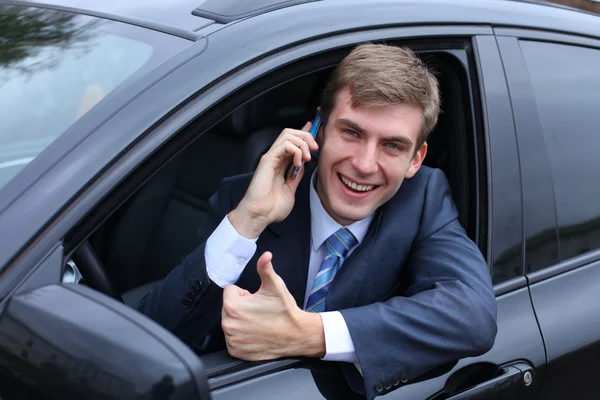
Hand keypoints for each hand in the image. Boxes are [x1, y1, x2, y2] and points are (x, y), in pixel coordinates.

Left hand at [221, 252, 325, 360]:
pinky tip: (256, 333)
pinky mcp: (236, 351)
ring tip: (258, 322)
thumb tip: (265, 256)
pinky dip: (242, 337)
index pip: (230, 291)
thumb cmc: (285, 311)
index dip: (244, 294)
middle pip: (228, 307)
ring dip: (241, 322)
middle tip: (258, 311)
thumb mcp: (275, 285)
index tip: (255, 300)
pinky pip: (233, 339)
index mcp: (233, 306)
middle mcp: (229, 324)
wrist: (296, 334)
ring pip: (230, 323)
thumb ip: (265, 268)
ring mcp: (232, 339)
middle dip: (241, 307)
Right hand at [228, 122, 318, 237]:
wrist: (261, 215)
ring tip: (307, 158)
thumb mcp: (291, 190)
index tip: (315, 129)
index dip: (304, 133)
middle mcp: (276, 158)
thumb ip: (296, 177)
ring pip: (287, 134)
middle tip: (315, 149)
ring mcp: (271, 157)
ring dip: (302, 143)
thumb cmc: (271, 207)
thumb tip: (303, 166)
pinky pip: (284, 144)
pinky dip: (296, 150)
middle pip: (291, 133)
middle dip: (306, 136)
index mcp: (281, 164)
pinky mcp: (268, 160)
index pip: (293, 141)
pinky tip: (298, 163)